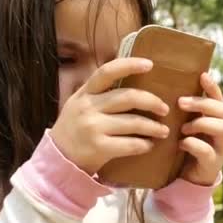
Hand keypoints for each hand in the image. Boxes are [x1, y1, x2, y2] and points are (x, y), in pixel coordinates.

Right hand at [51, 58, 170, 174]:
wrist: (58, 158)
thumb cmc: (75, 129)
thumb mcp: (80, 104)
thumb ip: (100, 93)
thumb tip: (132, 78)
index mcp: (85, 93)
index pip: (107, 72)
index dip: (129, 65)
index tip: (150, 64)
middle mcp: (88, 107)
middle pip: (127, 97)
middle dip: (152, 102)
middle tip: (165, 109)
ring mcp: (92, 127)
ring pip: (133, 122)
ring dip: (153, 127)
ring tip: (164, 131)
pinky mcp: (99, 148)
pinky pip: (130, 144)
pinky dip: (144, 145)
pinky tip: (149, 145)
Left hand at [178, 73, 222, 185]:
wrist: (186, 179)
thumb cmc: (184, 147)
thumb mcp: (183, 126)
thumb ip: (183, 112)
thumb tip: (167, 87)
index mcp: (216, 119)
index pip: (219, 98)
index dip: (213, 86)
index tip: (202, 75)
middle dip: (203, 104)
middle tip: (181, 102)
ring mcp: (221, 148)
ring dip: (201, 124)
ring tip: (183, 128)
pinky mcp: (213, 164)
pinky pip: (208, 151)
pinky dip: (194, 145)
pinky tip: (182, 143)